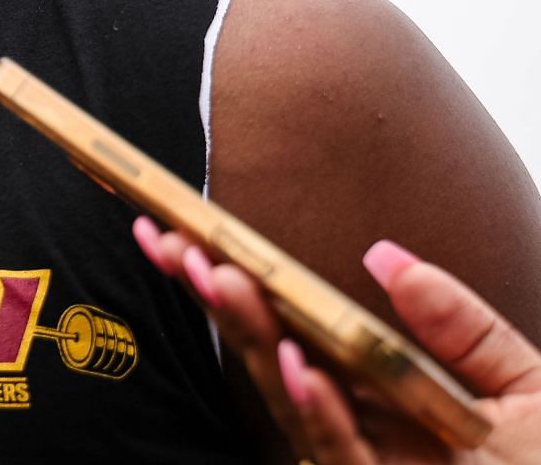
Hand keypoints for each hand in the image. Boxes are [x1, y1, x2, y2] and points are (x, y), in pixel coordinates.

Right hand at [135, 217, 540, 462]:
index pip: (292, 326)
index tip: (186, 232)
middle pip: (272, 354)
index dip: (240, 280)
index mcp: (375, 395)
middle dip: (218, 298)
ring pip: (293, 399)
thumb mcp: (525, 391)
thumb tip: (382, 253)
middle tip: (170, 243)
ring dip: (254, 335)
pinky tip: (297, 366)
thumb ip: (461, 326)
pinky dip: (320, 411)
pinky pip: (343, 457)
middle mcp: (357, 430)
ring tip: (222, 279)